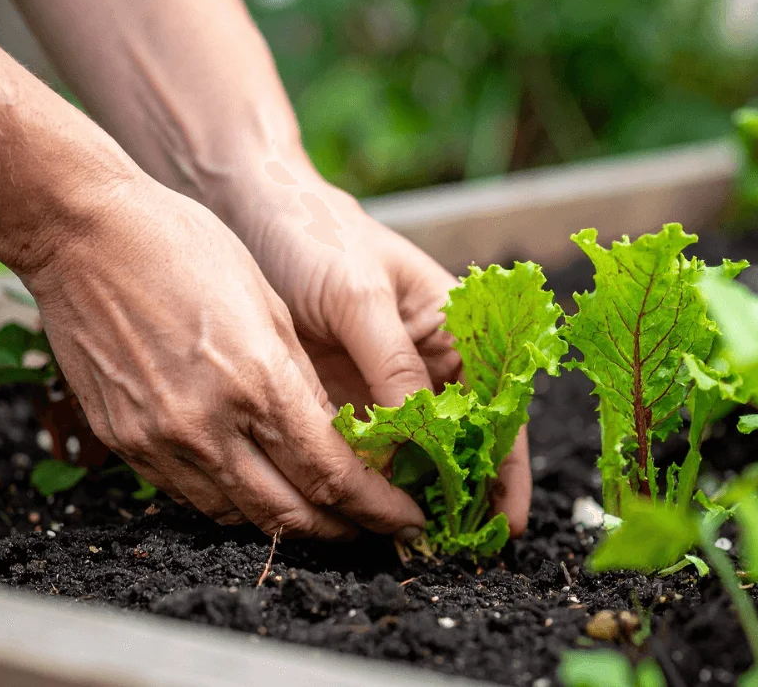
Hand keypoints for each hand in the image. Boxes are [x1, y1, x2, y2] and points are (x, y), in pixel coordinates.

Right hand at [22, 176, 424, 537]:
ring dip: (289, 521)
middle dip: (343, 531)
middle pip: (291, 515)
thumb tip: (336, 436)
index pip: (332, 475)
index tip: (409, 519)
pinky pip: (190, 496)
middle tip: (373, 528)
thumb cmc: (183, 248)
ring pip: (239, 517)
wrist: (82, 234)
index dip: (378, 507)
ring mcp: (159, 441)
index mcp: (257, 382)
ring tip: (322, 511)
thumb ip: (303, 382)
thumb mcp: (269, 304)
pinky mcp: (124, 443)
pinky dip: (234, 501)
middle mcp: (207, 426)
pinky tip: (258, 483)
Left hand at [217, 159, 532, 535]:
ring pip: (412, 452)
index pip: (499, 406)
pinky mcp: (341, 393)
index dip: (506, 467)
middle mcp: (427, 361)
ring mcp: (384, 382)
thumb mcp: (359, 296)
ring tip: (409, 540)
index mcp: (457, 328)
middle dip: (462, 493)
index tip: (503, 523)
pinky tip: (360, 509)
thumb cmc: (317, 234)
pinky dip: (367, 479)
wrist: (251, 209)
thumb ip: (392, 366)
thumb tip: (419, 437)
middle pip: (461, 440)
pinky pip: (363, 446)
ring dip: (413, 494)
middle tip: (450, 548)